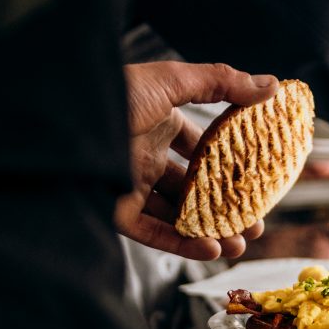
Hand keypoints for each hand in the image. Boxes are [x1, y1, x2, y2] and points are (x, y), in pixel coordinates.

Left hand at [116, 61, 278, 259]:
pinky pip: (155, 234)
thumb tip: (269, 86)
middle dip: (227, 208)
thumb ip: (220, 83)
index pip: (203, 150)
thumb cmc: (110, 94)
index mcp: (160, 124)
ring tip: (240, 243)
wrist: (59, 123)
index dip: (232, 167)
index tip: (257, 180)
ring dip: (212, 232)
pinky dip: (184, 245)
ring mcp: (133, 186)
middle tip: (255, 221)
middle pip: (196, 189)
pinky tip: (212, 248)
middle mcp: (148, 157)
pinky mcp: (117, 212)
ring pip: (179, 217)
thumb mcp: (171, 80)